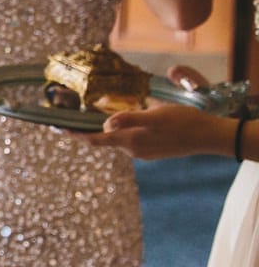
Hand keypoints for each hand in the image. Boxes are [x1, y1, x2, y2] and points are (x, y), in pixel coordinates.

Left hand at [79, 66, 234, 160]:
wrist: (208, 135)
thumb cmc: (182, 122)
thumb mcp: (154, 116)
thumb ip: (129, 120)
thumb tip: (106, 124)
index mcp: (130, 142)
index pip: (96, 140)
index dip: (76, 134)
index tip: (58, 128)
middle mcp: (133, 150)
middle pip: (104, 140)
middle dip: (88, 129)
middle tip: (73, 116)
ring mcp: (143, 152)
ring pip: (117, 139)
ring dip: (107, 129)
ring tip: (94, 114)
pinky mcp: (152, 149)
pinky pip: (130, 140)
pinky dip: (122, 131)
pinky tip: (124, 120)